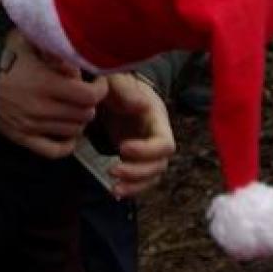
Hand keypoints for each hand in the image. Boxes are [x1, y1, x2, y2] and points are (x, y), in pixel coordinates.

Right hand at [0, 28, 107, 158]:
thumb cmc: (3, 56)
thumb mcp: (27, 40)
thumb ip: (53, 44)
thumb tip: (77, 48)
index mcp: (45, 83)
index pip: (89, 96)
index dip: (100, 89)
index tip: (98, 80)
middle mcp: (42, 108)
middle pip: (85, 115)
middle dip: (90, 103)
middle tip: (86, 92)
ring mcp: (33, 126)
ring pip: (74, 131)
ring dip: (80, 120)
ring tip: (75, 107)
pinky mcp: (23, 138)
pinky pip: (54, 151)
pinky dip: (67, 144)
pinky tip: (68, 132)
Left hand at [97, 72, 175, 198]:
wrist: (108, 91)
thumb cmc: (114, 83)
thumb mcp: (115, 80)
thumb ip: (125, 88)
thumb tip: (142, 106)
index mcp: (156, 117)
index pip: (164, 144)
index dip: (147, 151)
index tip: (122, 148)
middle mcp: (156, 136)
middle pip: (160, 164)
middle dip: (138, 173)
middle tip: (112, 170)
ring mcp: (148, 149)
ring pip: (152, 176)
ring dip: (135, 185)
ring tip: (113, 189)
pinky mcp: (137, 157)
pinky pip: (141, 179)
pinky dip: (130, 188)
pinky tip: (114, 192)